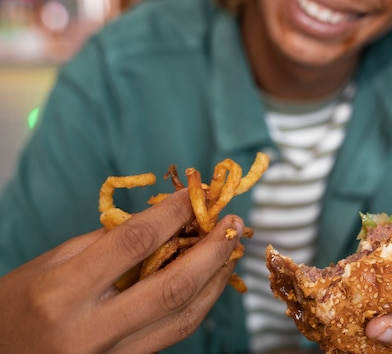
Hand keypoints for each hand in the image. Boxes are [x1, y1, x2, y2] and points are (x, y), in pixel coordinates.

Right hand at [0, 189, 243, 353]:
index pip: (133, 243)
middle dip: (211, 250)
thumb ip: (108, 242)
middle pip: (172, 285)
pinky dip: (199, 303)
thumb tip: (162, 218)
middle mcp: (89, 330)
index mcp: (62, 293)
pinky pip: (174, 333)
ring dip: (216, 278)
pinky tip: (212, 279)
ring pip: (183, 317)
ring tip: (232, 248)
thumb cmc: (16, 307)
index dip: (171, 214)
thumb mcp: (50, 264)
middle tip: (233, 222)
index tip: (193, 194)